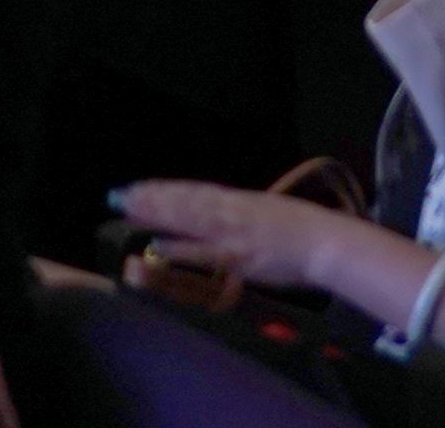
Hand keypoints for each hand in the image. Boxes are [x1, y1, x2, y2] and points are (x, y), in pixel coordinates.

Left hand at [117, 175, 346, 290]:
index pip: (194, 192)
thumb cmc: (304, 229)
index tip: (139, 187)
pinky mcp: (237, 258)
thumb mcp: (268, 212)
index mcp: (238, 200)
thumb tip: (221, 213)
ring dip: (157, 213)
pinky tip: (156, 243)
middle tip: (120, 194)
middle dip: (151, 198)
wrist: (325, 242)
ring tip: (129, 206)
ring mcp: (231, 234)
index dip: (165, 189)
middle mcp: (230, 212)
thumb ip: (242, 214)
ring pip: (187, 219)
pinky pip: (203, 252)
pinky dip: (180, 248)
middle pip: (184, 202)